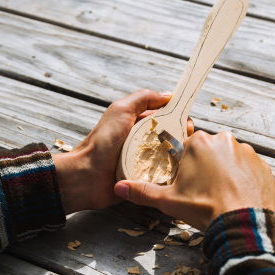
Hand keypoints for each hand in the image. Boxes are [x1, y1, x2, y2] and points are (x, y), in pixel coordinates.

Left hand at [52, 89, 193, 213]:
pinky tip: (180, 172)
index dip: (179, 117)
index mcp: (139, 124)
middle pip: (172, 136)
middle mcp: (144, 141)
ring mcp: (146, 161)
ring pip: (172, 156)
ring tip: (184, 157)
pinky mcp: (147, 179)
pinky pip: (165, 174)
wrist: (87, 176)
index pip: (166, 117)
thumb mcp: (120, 110)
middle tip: (185, 141)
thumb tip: (168, 95)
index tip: (187, 121)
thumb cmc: (102, 141)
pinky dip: (172, 172)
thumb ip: (142, 98)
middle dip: (182, 136)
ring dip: (179, 155)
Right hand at [114, 131, 274, 229]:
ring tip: (221, 195)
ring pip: (229, 160)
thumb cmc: (205, 208)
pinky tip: (237, 196)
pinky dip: (243, 181)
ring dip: (224, 173)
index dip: (186, 167)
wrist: (243, 224)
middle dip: (205, 168)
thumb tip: (119, 187)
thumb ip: (142, 191)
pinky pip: (249, 170)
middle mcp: (225, 140)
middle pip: (209, 152)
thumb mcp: (169, 200)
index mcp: (200, 143)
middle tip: (204, 191)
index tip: (189, 182)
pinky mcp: (263, 167)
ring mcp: (248, 152)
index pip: (187, 149)